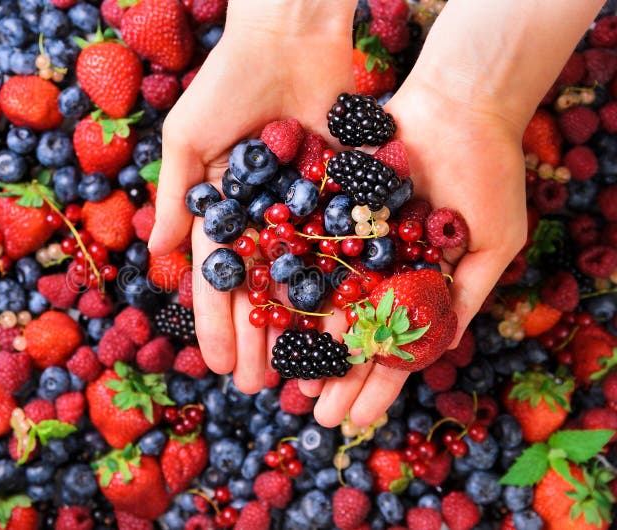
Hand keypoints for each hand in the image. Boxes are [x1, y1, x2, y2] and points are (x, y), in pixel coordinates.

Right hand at [149, 0, 354, 393]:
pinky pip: (347, 250)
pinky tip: (350, 327)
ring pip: (307, 280)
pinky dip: (349, 286)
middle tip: (260, 386)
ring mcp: (308, 210)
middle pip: (264, 290)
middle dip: (259, 338)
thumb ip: (176, 198)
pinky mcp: (347, 196)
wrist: (291, 37)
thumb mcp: (189, 139)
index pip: (220, 278)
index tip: (218, 364)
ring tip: (307, 374)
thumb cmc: (228, 83)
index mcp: (227, 210)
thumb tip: (158, 257)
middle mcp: (268, 218)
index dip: (217, 322)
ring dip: (305, 327)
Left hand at [300, 75, 527, 426]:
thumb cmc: (488, 172)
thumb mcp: (492, 242)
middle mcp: (380, 267)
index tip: (354, 419)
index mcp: (419, 282)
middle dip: (335, 374)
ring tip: (288, 381)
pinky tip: (275, 319)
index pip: (393, 344)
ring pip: (323, 300)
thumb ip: (465, 294)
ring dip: (307, 342)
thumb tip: (441, 348)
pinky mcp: (328, 209)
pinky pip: (306, 252)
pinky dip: (292, 285)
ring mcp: (352, 240)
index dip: (376, 383)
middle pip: (353, 330)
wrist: (458, 102)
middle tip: (313, 413)